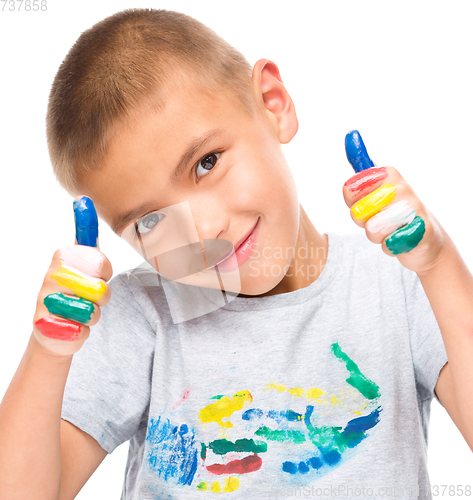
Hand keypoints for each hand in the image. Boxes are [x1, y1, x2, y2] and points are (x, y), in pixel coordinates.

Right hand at [32, 196, 112, 356]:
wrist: (54, 329)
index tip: (98, 272)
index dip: (103, 270)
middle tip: (90, 294)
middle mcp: (51, 276)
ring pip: (94, 310)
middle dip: (101, 295)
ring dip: (92, 313)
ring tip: (80, 310)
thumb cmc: (73, 290)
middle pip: (100, 288)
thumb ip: (86, 237)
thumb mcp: (82, 260)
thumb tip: (84, 201)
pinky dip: (82, 329)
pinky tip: (71, 325)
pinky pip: (83, 328)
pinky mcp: (49, 328)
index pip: (98, 261)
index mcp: (62, 257)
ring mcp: (47, 302)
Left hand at [342, 130, 446, 274]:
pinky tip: (400, 240)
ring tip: (390, 230)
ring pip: (372, 230)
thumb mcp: (374, 187)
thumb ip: (361, 166)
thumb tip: (351, 133)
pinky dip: (390, 247)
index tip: (366, 201)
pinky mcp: (422, 232)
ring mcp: (414, 208)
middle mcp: (402, 186)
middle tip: (379, 219)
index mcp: (388, 173)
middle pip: (358, 212)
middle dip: (364, 222)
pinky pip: (388, 244)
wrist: (424, 240)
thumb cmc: (392, 213)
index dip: (353, 203)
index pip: (349, 189)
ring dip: (377, 236)